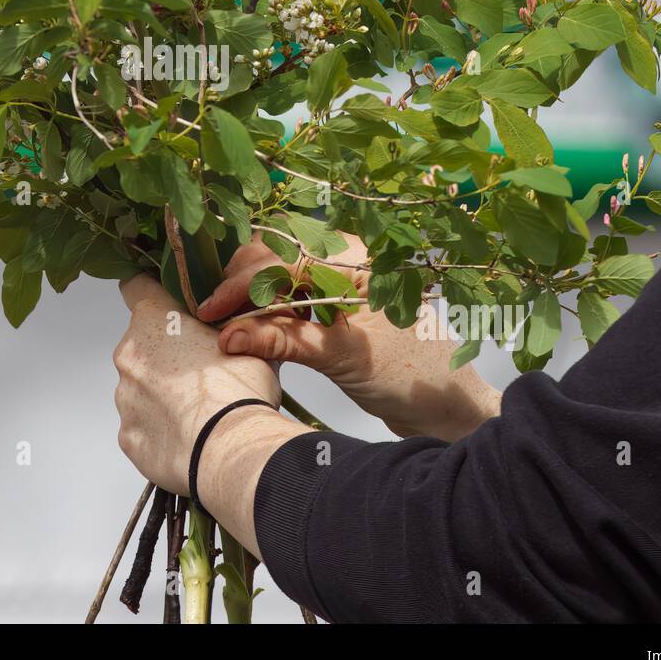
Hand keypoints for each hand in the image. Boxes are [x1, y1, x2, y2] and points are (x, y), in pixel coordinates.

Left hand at [113, 273, 281, 493]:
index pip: (135, 285)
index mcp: (155, 319)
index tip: (163, 299)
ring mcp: (125, 397)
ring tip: (200, 410)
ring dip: (164, 392)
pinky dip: (161, 428)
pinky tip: (188, 435)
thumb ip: (232, 325)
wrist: (231, 449)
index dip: (149, 289)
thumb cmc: (240, 387)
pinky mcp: (128, 436)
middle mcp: (130, 354)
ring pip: (142, 386)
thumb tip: (238, 325)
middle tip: (203, 370)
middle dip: (167, 352)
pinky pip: (143, 426)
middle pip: (144, 343)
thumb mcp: (249, 339)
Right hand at [196, 233, 500, 441]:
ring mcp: (348, 278)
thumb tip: (227, 337)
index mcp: (358, 258)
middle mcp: (352, 258)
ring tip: (233, 326)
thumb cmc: (409, 377)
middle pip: (280, 253)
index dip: (242, 285)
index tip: (210, 312)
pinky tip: (261, 330)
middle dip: (244, 282)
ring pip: (285, 271)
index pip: (283, 258)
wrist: (450, 406)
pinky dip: (275, 308)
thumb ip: (283, 339)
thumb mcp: (340, 357)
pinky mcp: (344, 301)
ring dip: (257, 296)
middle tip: (216, 316)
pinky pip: (298, 292)